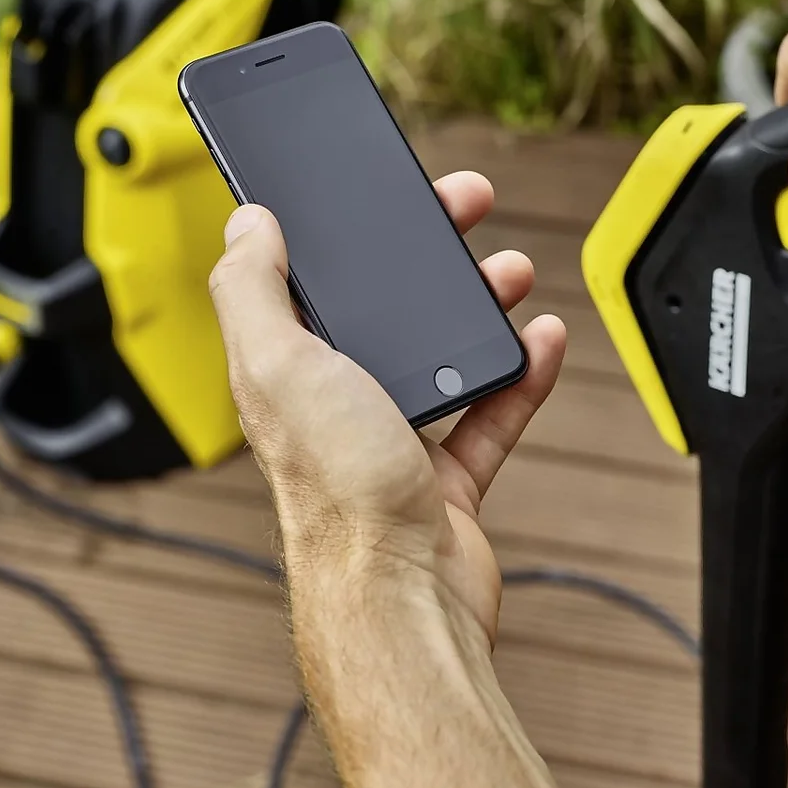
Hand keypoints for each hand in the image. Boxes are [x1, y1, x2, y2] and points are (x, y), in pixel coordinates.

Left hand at [206, 172, 566, 649]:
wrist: (403, 598)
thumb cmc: (336, 493)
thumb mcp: (278, 366)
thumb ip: (252, 290)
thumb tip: (246, 224)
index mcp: (287, 372)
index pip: (309, 280)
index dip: (341, 228)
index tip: (378, 189)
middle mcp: (335, 405)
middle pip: (383, 310)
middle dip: (427, 255)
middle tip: (466, 207)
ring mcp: (392, 443)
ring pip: (441, 356)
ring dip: (479, 308)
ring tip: (512, 272)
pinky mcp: (444, 481)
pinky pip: (490, 414)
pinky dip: (519, 377)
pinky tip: (541, 343)